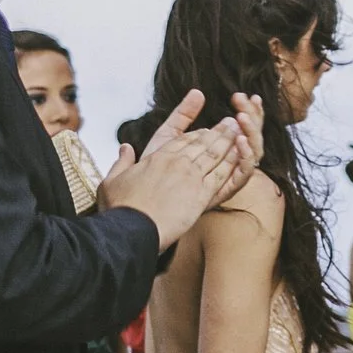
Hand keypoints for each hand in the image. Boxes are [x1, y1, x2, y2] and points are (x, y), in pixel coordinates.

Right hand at [98, 91, 259, 249]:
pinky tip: (241, 154)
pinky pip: (221, 174)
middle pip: (202, 143)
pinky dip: (232, 162)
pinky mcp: (202, 194)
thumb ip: (121, 161)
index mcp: (156, 157)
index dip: (196, 134)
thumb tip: (125, 147)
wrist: (132, 229)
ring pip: (214, 154)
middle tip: (230, 123)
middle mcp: (176, 163)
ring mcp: (191, 178)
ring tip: (239, 131)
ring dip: (229, 141)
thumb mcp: (111, 180)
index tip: (205, 130)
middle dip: (218, 132)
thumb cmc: (119, 209)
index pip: (181, 140)